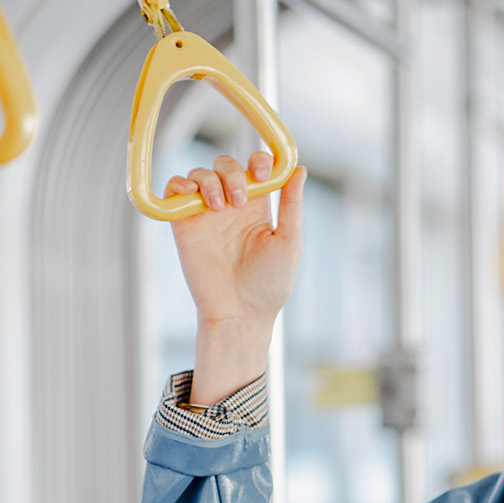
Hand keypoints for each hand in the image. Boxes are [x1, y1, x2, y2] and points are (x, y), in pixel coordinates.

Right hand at [164, 152, 306, 403]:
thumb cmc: (269, 283)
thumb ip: (292, 204)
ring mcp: (206, 213)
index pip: (255, 169)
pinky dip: (179, 184)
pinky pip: (174, 190)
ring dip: (209, 180)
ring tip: (218, 206)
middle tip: (239, 198)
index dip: (258, 160)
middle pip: (226, 165)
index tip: (262, 171)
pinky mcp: (184, 223)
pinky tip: (192, 196)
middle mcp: (232, 207)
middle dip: (232, 172)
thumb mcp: (288, 240)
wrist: (239, 312)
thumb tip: (299, 169)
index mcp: (259, 208)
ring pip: (200, 173)